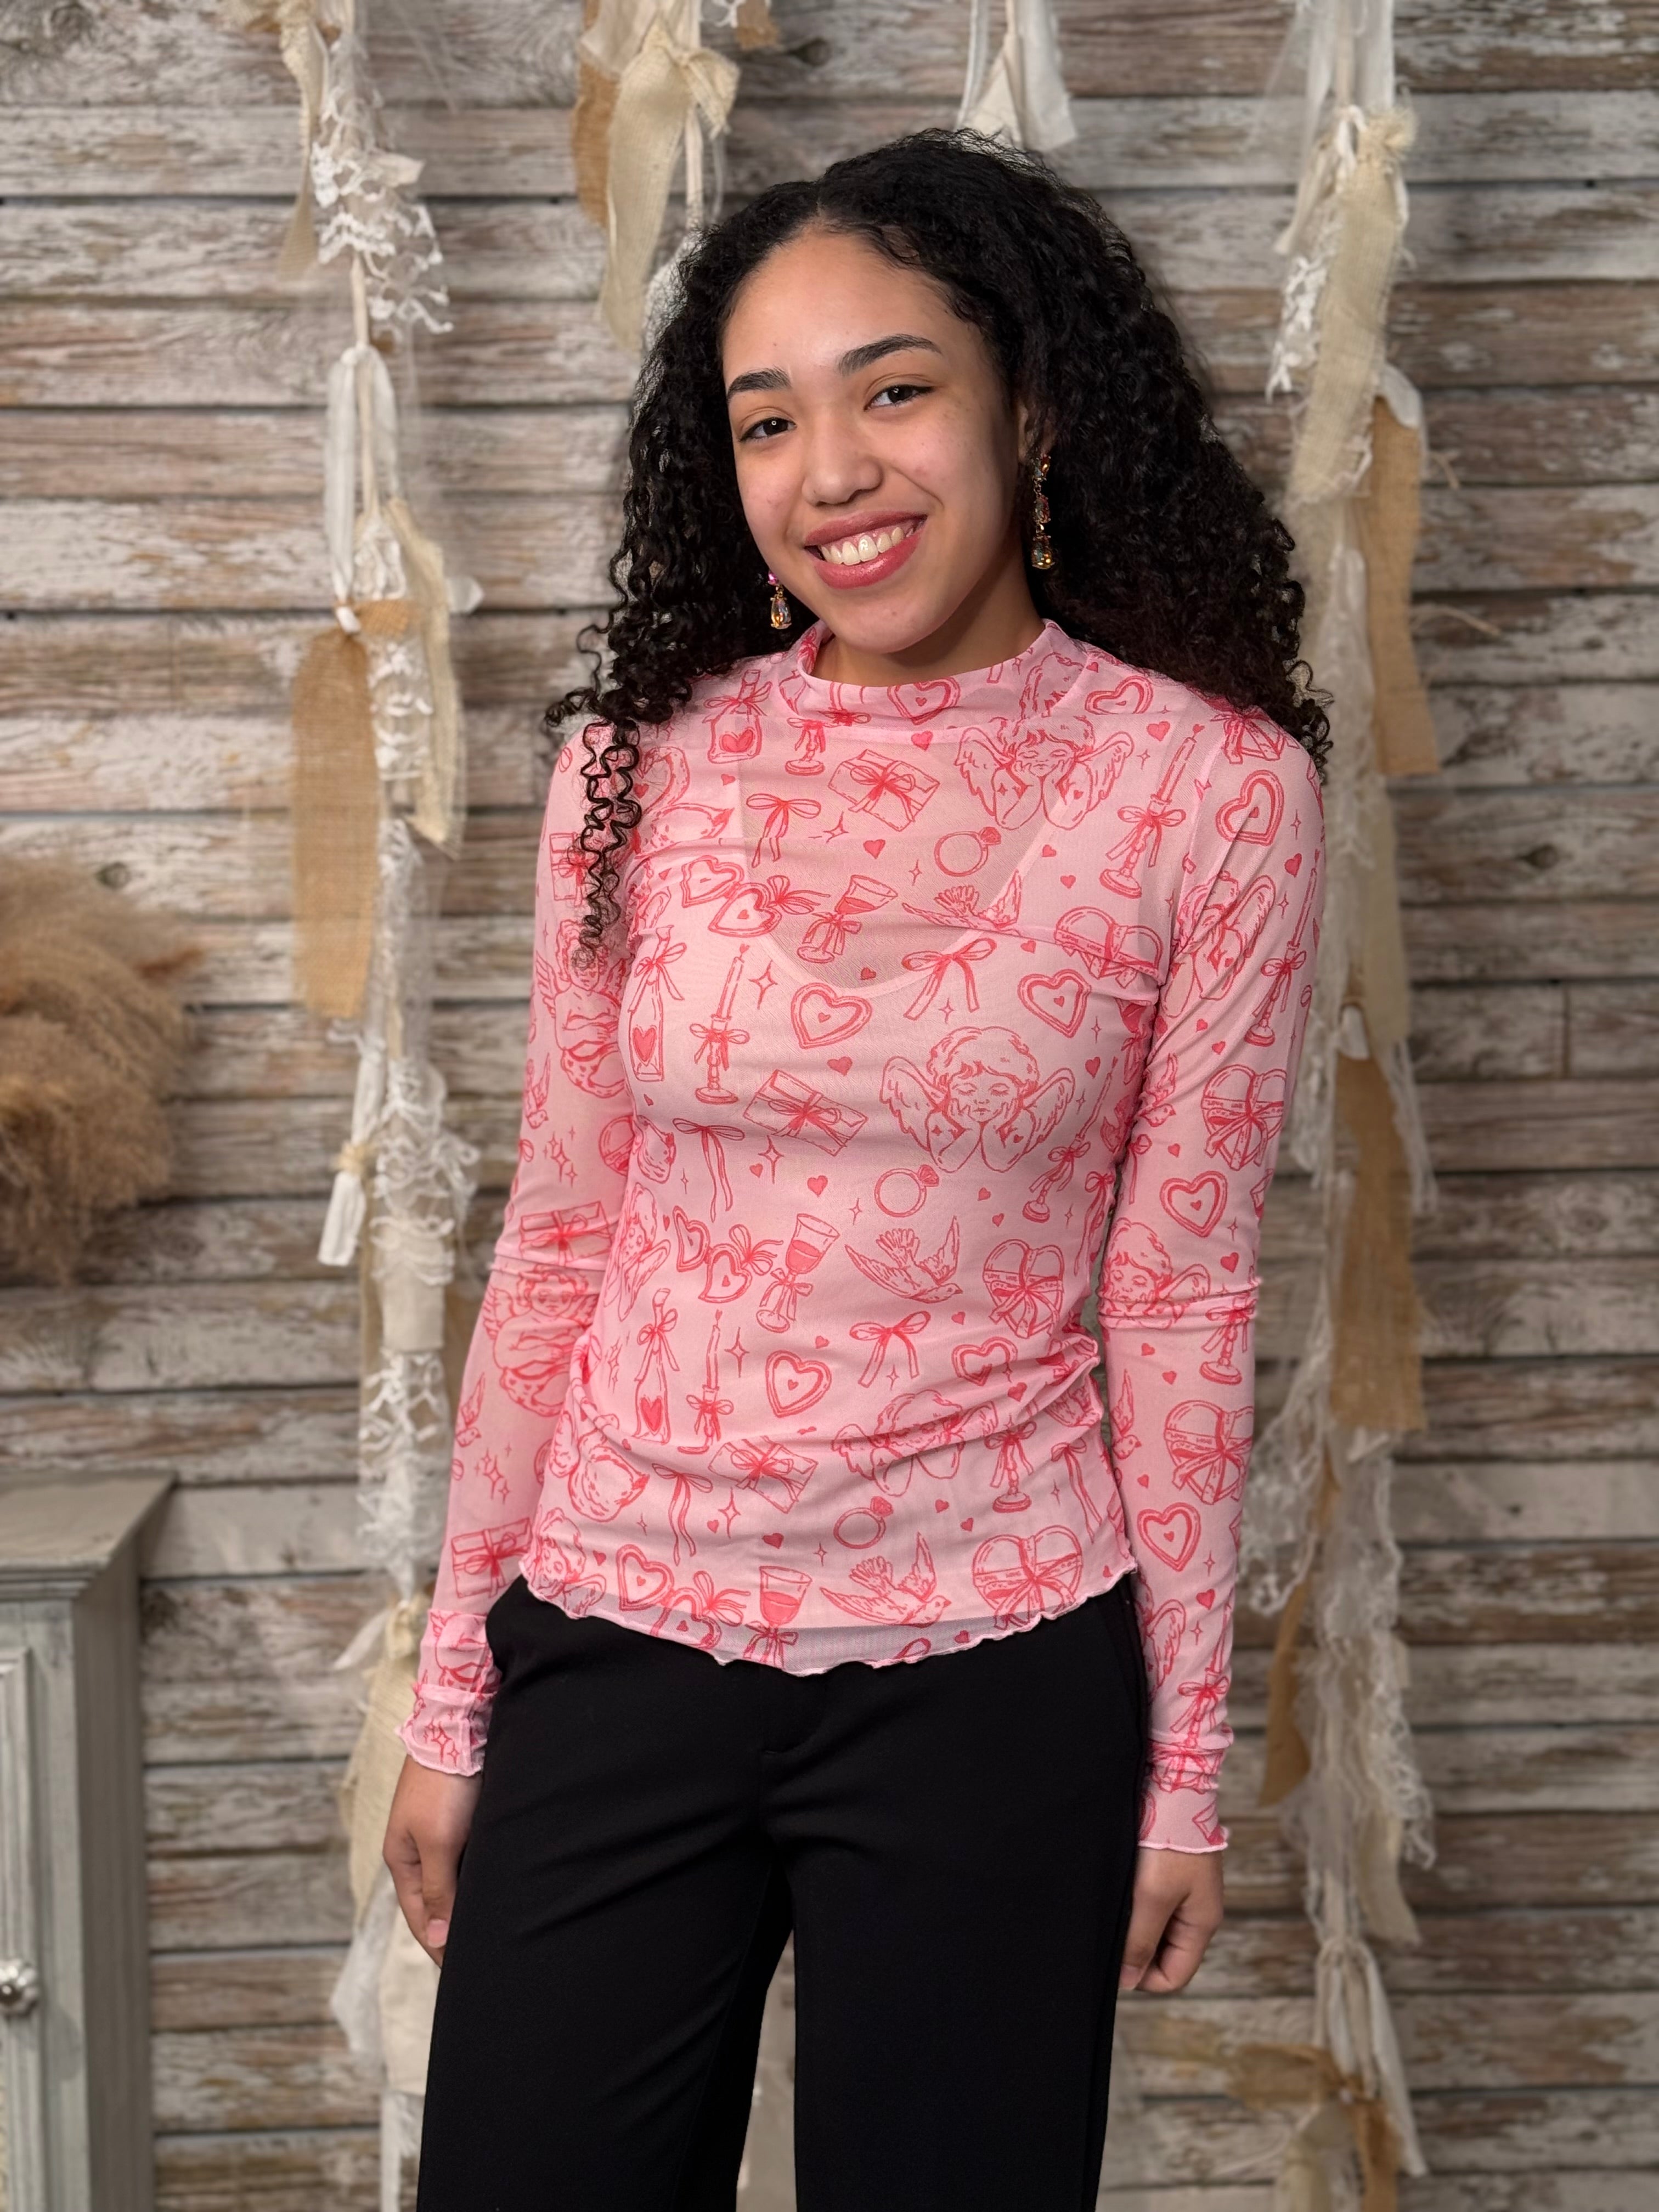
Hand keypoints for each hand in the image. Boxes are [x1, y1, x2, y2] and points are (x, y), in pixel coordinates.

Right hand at [384, 1754, 482, 1964]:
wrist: (460, 1723)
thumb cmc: (445, 1784)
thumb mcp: (439, 1843)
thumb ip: (438, 1891)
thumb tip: (437, 1940)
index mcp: (402, 1859)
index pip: (420, 1919)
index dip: (439, 1948)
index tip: (460, 1975)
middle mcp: (417, 1848)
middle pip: (434, 1901)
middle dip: (452, 1930)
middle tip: (479, 1959)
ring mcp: (437, 1831)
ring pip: (453, 1879)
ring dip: (467, 1903)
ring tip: (491, 1930)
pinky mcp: (460, 1815)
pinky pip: (468, 1857)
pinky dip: (477, 1877)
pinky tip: (497, 1887)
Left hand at [1118, 1845, 1223, 1993]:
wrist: (1173, 1784)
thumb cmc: (1169, 1840)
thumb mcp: (1152, 1897)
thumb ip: (1141, 1941)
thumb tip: (1128, 1981)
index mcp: (1202, 1924)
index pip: (1174, 1976)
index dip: (1143, 1976)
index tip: (1115, 1958)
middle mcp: (1197, 1912)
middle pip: (1165, 1954)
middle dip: (1138, 1949)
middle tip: (1112, 1929)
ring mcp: (1186, 1891)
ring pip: (1157, 1928)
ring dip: (1135, 1925)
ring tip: (1115, 1905)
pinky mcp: (1173, 1872)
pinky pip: (1153, 1903)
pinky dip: (1136, 1903)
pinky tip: (1120, 1889)